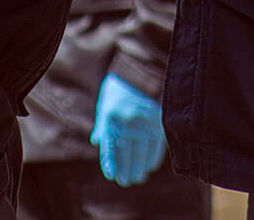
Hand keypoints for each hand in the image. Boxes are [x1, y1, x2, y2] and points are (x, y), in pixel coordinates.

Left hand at [90, 72, 165, 187]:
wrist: (139, 72)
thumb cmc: (118, 90)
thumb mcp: (105, 104)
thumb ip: (102, 125)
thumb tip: (96, 141)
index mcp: (111, 119)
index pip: (111, 146)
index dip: (111, 162)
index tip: (112, 176)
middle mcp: (127, 121)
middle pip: (127, 152)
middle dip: (127, 169)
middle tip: (127, 181)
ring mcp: (143, 121)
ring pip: (142, 150)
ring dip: (140, 166)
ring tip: (139, 177)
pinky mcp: (158, 120)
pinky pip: (156, 143)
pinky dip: (153, 156)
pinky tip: (150, 166)